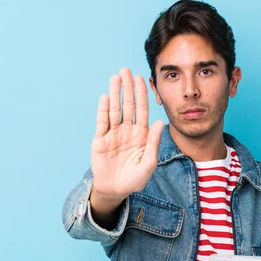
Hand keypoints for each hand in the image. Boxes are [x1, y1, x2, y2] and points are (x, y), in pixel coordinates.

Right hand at [91, 68, 163, 198]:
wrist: (115, 190)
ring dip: (114, 93)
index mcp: (141, 135)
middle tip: (126, 70)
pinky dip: (103, 110)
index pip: (142, 110)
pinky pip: (102, 122)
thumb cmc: (135, 179)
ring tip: (115, 77)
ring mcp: (113, 134)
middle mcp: (127, 130)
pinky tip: (105, 97)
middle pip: (127, 105)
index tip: (141, 78)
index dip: (142, 94)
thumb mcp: (148, 163)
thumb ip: (153, 143)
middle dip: (127, 87)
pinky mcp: (100, 139)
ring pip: (114, 109)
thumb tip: (160, 122)